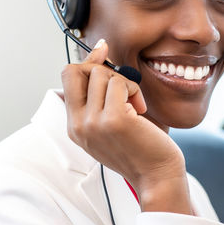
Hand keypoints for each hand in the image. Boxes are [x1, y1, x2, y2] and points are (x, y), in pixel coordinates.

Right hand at [61, 40, 190, 213]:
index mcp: (74, 126)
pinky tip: (140, 109)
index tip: (104, 54)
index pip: (67, 78)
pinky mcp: (114, 120)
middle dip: (101, 69)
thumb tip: (100, 48)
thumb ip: (100, 91)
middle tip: (122, 89)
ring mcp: (93, 123)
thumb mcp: (110, 119)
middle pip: (75, 70)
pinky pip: (120, 83)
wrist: (156, 175)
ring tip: (134, 105)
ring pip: (100, 74)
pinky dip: (134, 90)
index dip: (86, 62)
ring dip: (124, 82)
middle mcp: (78, 125)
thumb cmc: (139, 146)